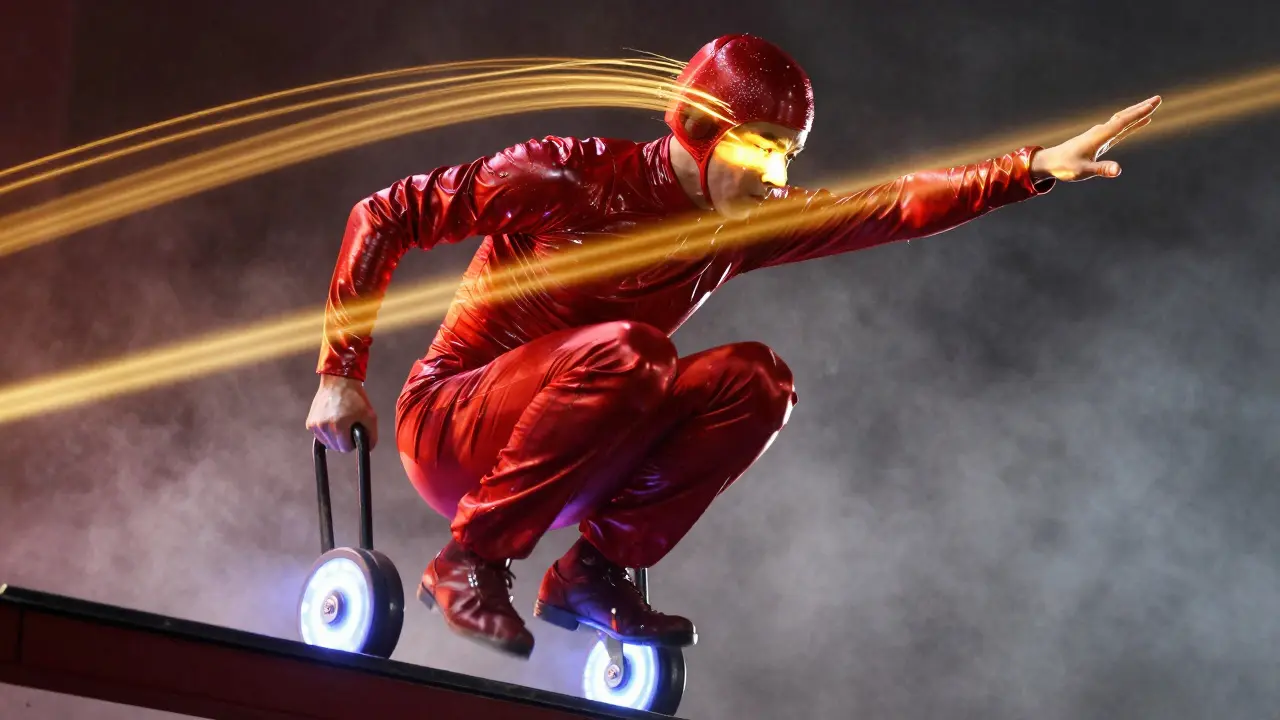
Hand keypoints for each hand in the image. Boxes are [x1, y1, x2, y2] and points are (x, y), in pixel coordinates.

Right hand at [306, 374, 377, 451]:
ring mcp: (315, 425)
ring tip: (340, 422)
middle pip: (335, 447)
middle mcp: (324, 427)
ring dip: (334, 437)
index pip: (345, 448)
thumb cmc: (355, 398)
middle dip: (343, 440)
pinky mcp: (310, 423)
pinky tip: (332, 420)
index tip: (354, 431)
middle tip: (348, 426)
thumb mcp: (370, 416)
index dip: (352, 442)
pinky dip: (326, 432)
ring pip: (327, 443)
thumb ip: (372, 436)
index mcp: (338, 426)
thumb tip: (368, 449)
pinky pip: (320, 436)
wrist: (338, 381)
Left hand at [1031, 95, 1161, 182]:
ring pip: (1123, 120)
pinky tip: (1142, 121)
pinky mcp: (1101, 140)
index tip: (1153, 105)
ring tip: (1153, 105)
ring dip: (1138, 113)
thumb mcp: (1084, 170)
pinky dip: (1132, 123)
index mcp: (1099, 136)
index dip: (1138, 114)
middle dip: (1142, 108)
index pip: (1122, 122)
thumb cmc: (1065, 166)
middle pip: (1125, 116)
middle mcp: (1101, 131)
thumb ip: (1101, 169)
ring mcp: (1101, 134)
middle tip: (1159, 99)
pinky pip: (1120, 128)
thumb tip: (1118, 170)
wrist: (1050, 162)